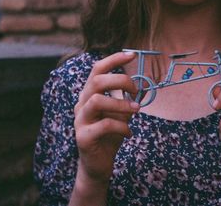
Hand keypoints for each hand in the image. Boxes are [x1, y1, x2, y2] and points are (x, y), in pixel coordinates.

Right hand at [74, 51, 138, 183]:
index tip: (132, 54)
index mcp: (89, 95)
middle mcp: (81, 104)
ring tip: (136, 111)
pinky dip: (122, 127)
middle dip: (120, 81)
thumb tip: (141, 84)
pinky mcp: (83, 137)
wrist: (98, 165)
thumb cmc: (110, 136)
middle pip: (96, 81)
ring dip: (121, 104)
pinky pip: (104, 125)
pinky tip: (128, 133)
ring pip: (97, 101)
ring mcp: (80, 120)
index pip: (97, 70)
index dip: (113, 59)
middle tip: (136, 91)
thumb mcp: (121, 114)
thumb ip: (126, 99)